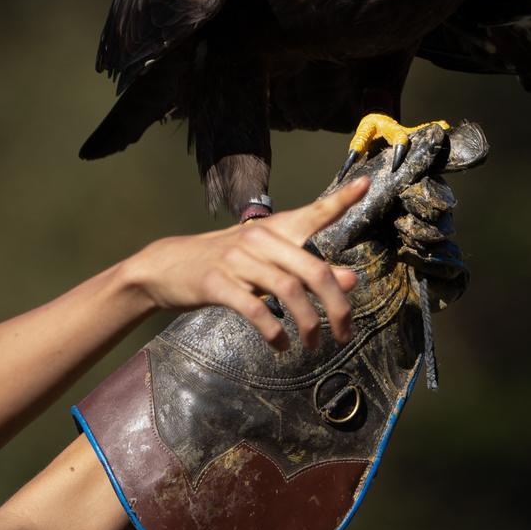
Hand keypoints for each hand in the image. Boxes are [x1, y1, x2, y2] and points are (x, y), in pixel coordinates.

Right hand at [118, 178, 367, 351]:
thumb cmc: (226, 264)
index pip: (315, 211)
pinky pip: (254, 309)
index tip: (365, 184)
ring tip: (314, 345)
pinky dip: (274, 331)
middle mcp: (260, 239)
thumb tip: (353, 280)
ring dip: (309, 325)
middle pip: (313, 270)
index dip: (342, 199)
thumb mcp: (269, 262)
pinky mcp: (216, 283)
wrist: (164, 267)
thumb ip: (309, 269)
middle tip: (346, 332)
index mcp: (276, 229)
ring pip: (289, 292)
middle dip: (337, 306)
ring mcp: (238, 260)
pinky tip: (281, 345)